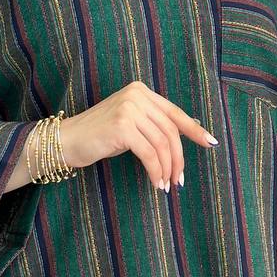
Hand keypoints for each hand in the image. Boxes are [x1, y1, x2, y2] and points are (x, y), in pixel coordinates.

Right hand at [58, 81, 217, 192]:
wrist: (66, 140)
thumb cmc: (99, 136)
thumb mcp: (130, 123)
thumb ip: (153, 124)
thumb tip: (186, 137)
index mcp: (141, 91)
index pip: (174, 112)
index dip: (194, 129)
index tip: (211, 143)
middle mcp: (136, 95)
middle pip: (170, 131)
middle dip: (179, 158)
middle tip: (179, 180)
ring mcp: (129, 109)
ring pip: (162, 144)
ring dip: (167, 169)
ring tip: (166, 185)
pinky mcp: (122, 127)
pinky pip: (149, 154)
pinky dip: (156, 171)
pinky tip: (155, 183)